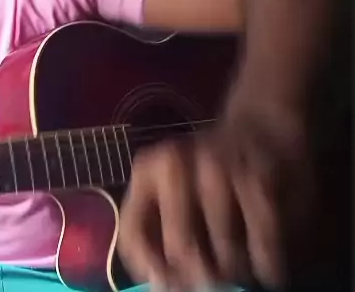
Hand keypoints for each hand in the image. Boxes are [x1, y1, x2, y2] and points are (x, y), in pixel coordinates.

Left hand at [117, 119, 312, 290]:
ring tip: (239, 271)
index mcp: (148, 170)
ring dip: (234, 270)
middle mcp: (177, 166)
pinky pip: (263, 242)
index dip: (149, 267)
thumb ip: (154, 231)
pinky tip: (267, 270)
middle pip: (180, 247)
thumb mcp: (166, 190)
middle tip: (211, 283)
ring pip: (224, 251)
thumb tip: (162, 283)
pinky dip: (266, 265)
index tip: (167, 284)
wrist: (260, 125)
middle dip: (197, 276)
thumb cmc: (206, 171)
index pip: (134, 232)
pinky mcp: (260, 178)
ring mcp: (219, 169)